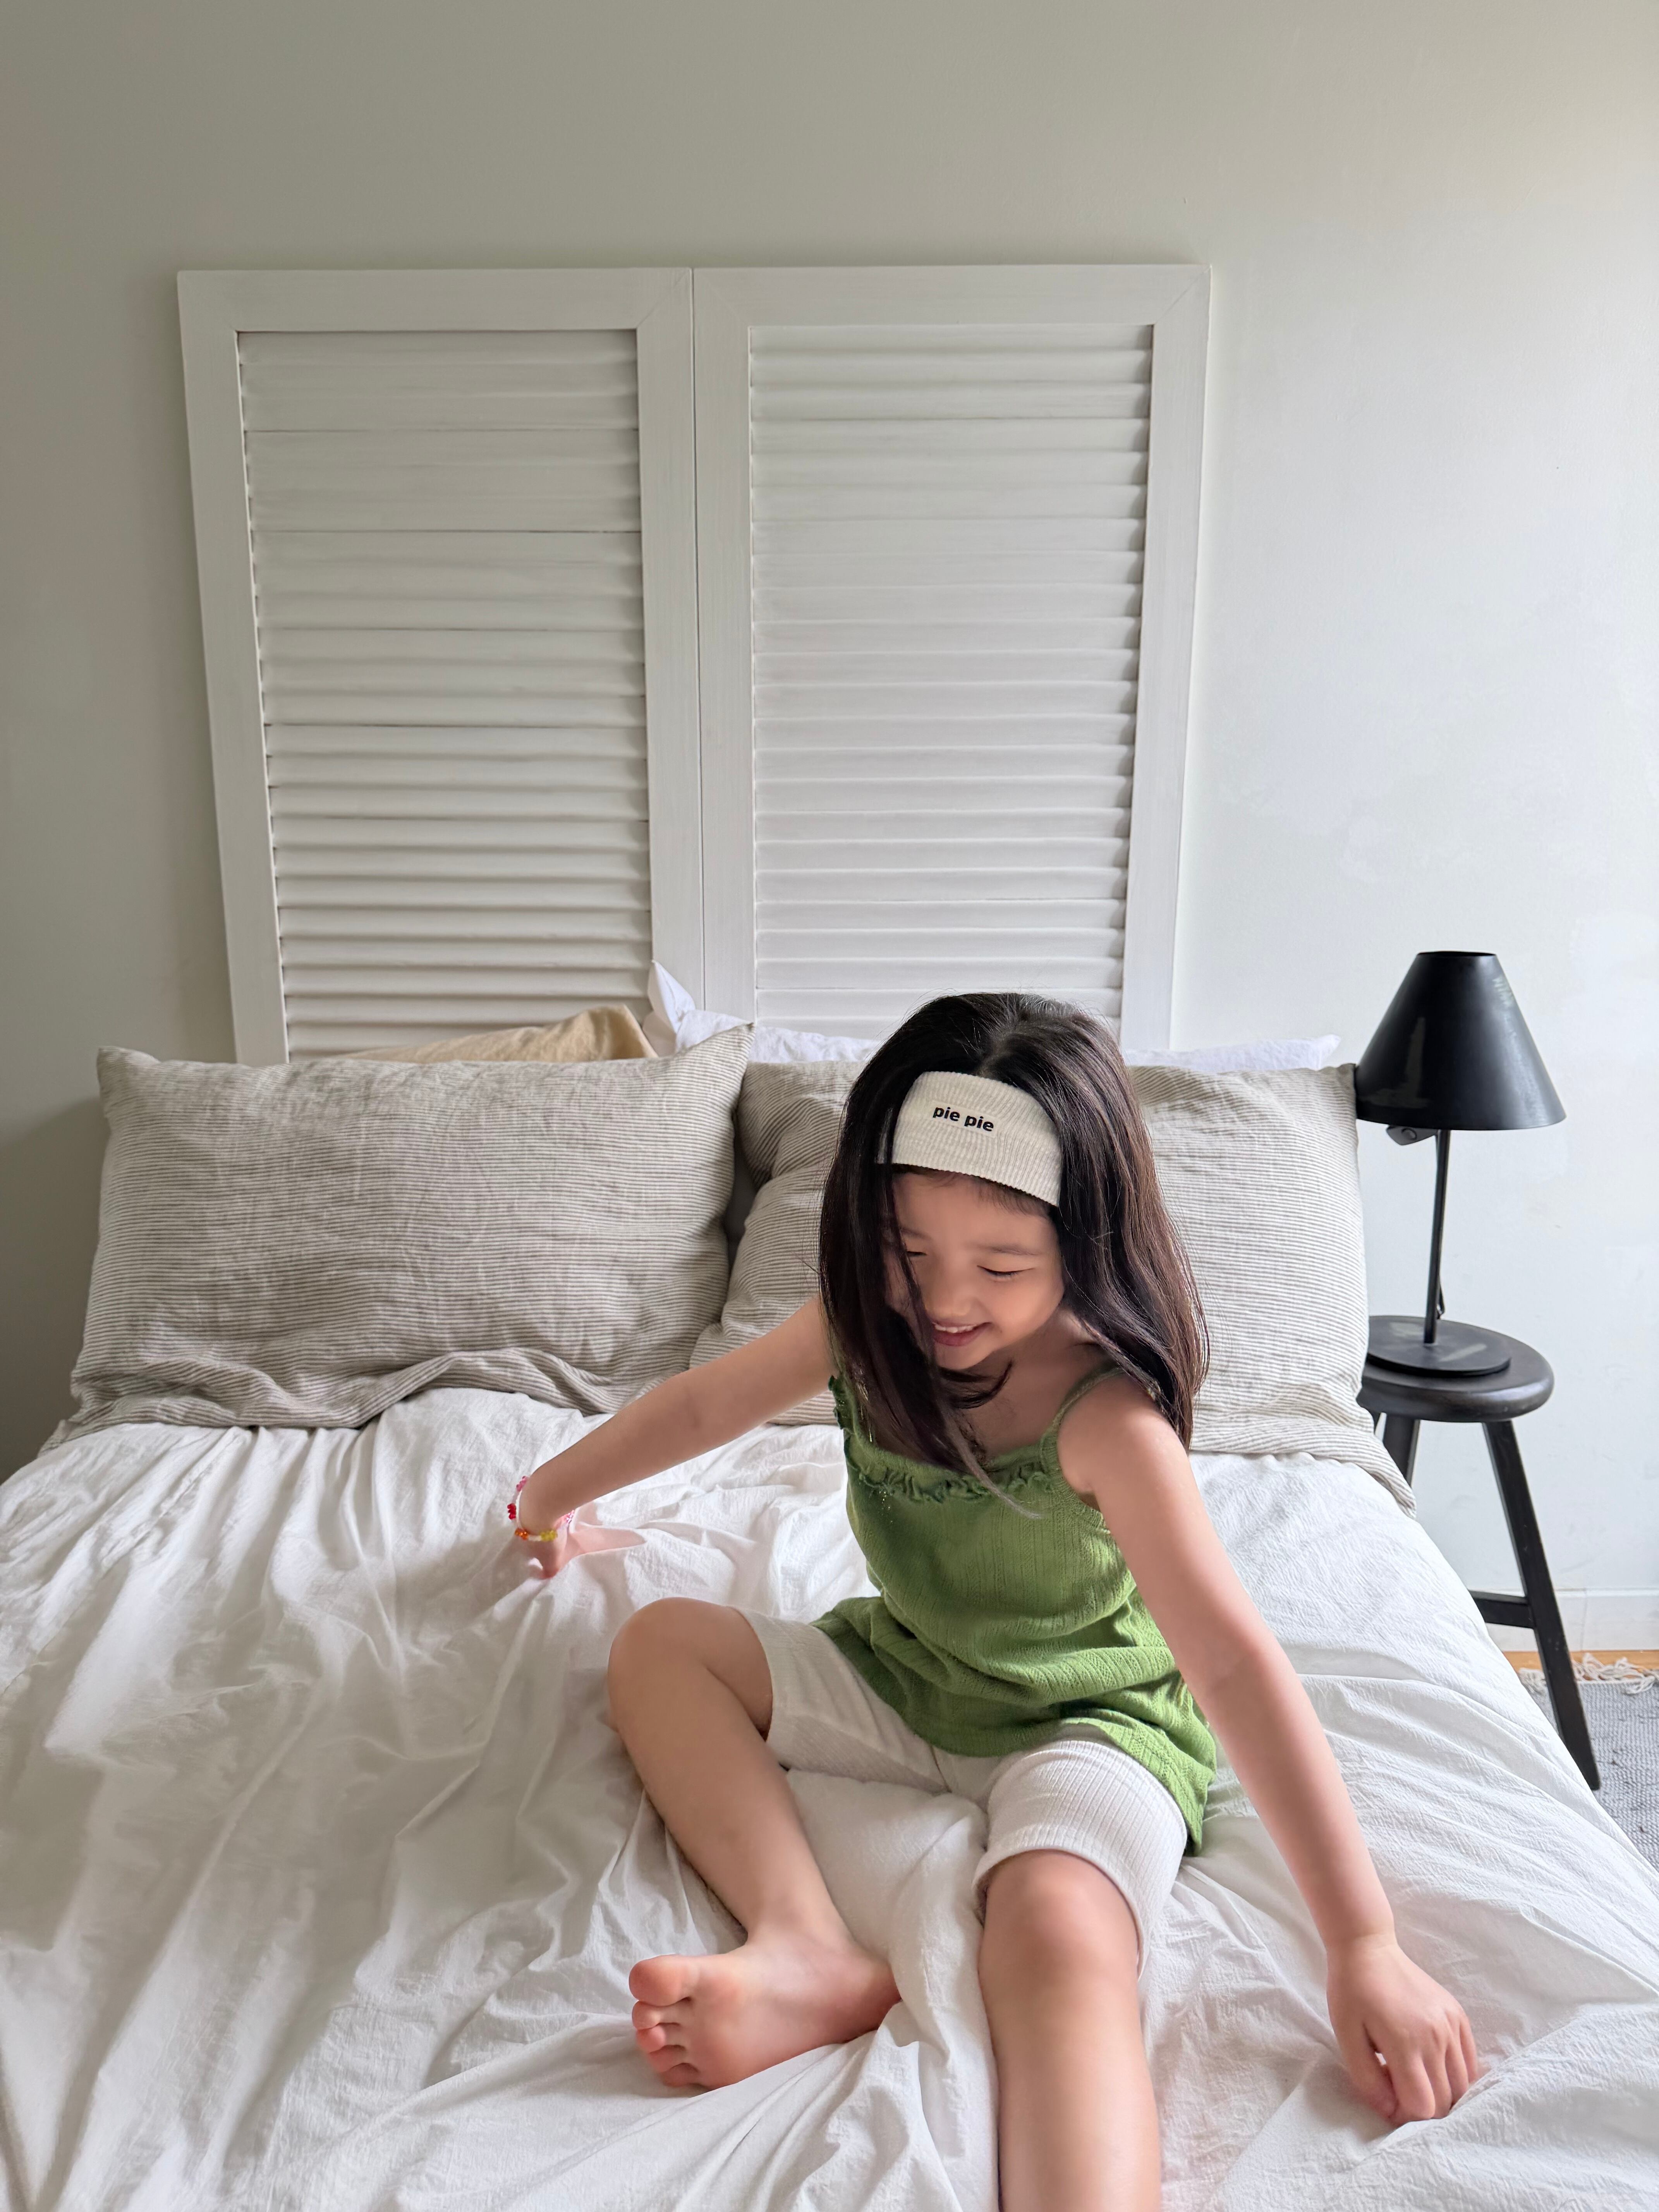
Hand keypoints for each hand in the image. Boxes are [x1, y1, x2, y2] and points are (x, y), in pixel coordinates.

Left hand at [1326, 1933, 1480, 2121]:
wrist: (1369, 1949)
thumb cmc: (1351, 1992)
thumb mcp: (1346, 2037)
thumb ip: (1368, 2080)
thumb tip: (1391, 2112)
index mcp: (1405, 2042)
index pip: (1423, 2106)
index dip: (1404, 2114)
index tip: (1387, 2099)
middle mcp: (1436, 2036)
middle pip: (1445, 2100)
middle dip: (1422, 2107)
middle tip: (1397, 2086)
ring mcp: (1451, 2025)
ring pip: (1462, 2085)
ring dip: (1440, 2092)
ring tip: (1412, 2073)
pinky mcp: (1459, 2016)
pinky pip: (1470, 2063)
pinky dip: (1455, 2075)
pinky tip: (1432, 2064)